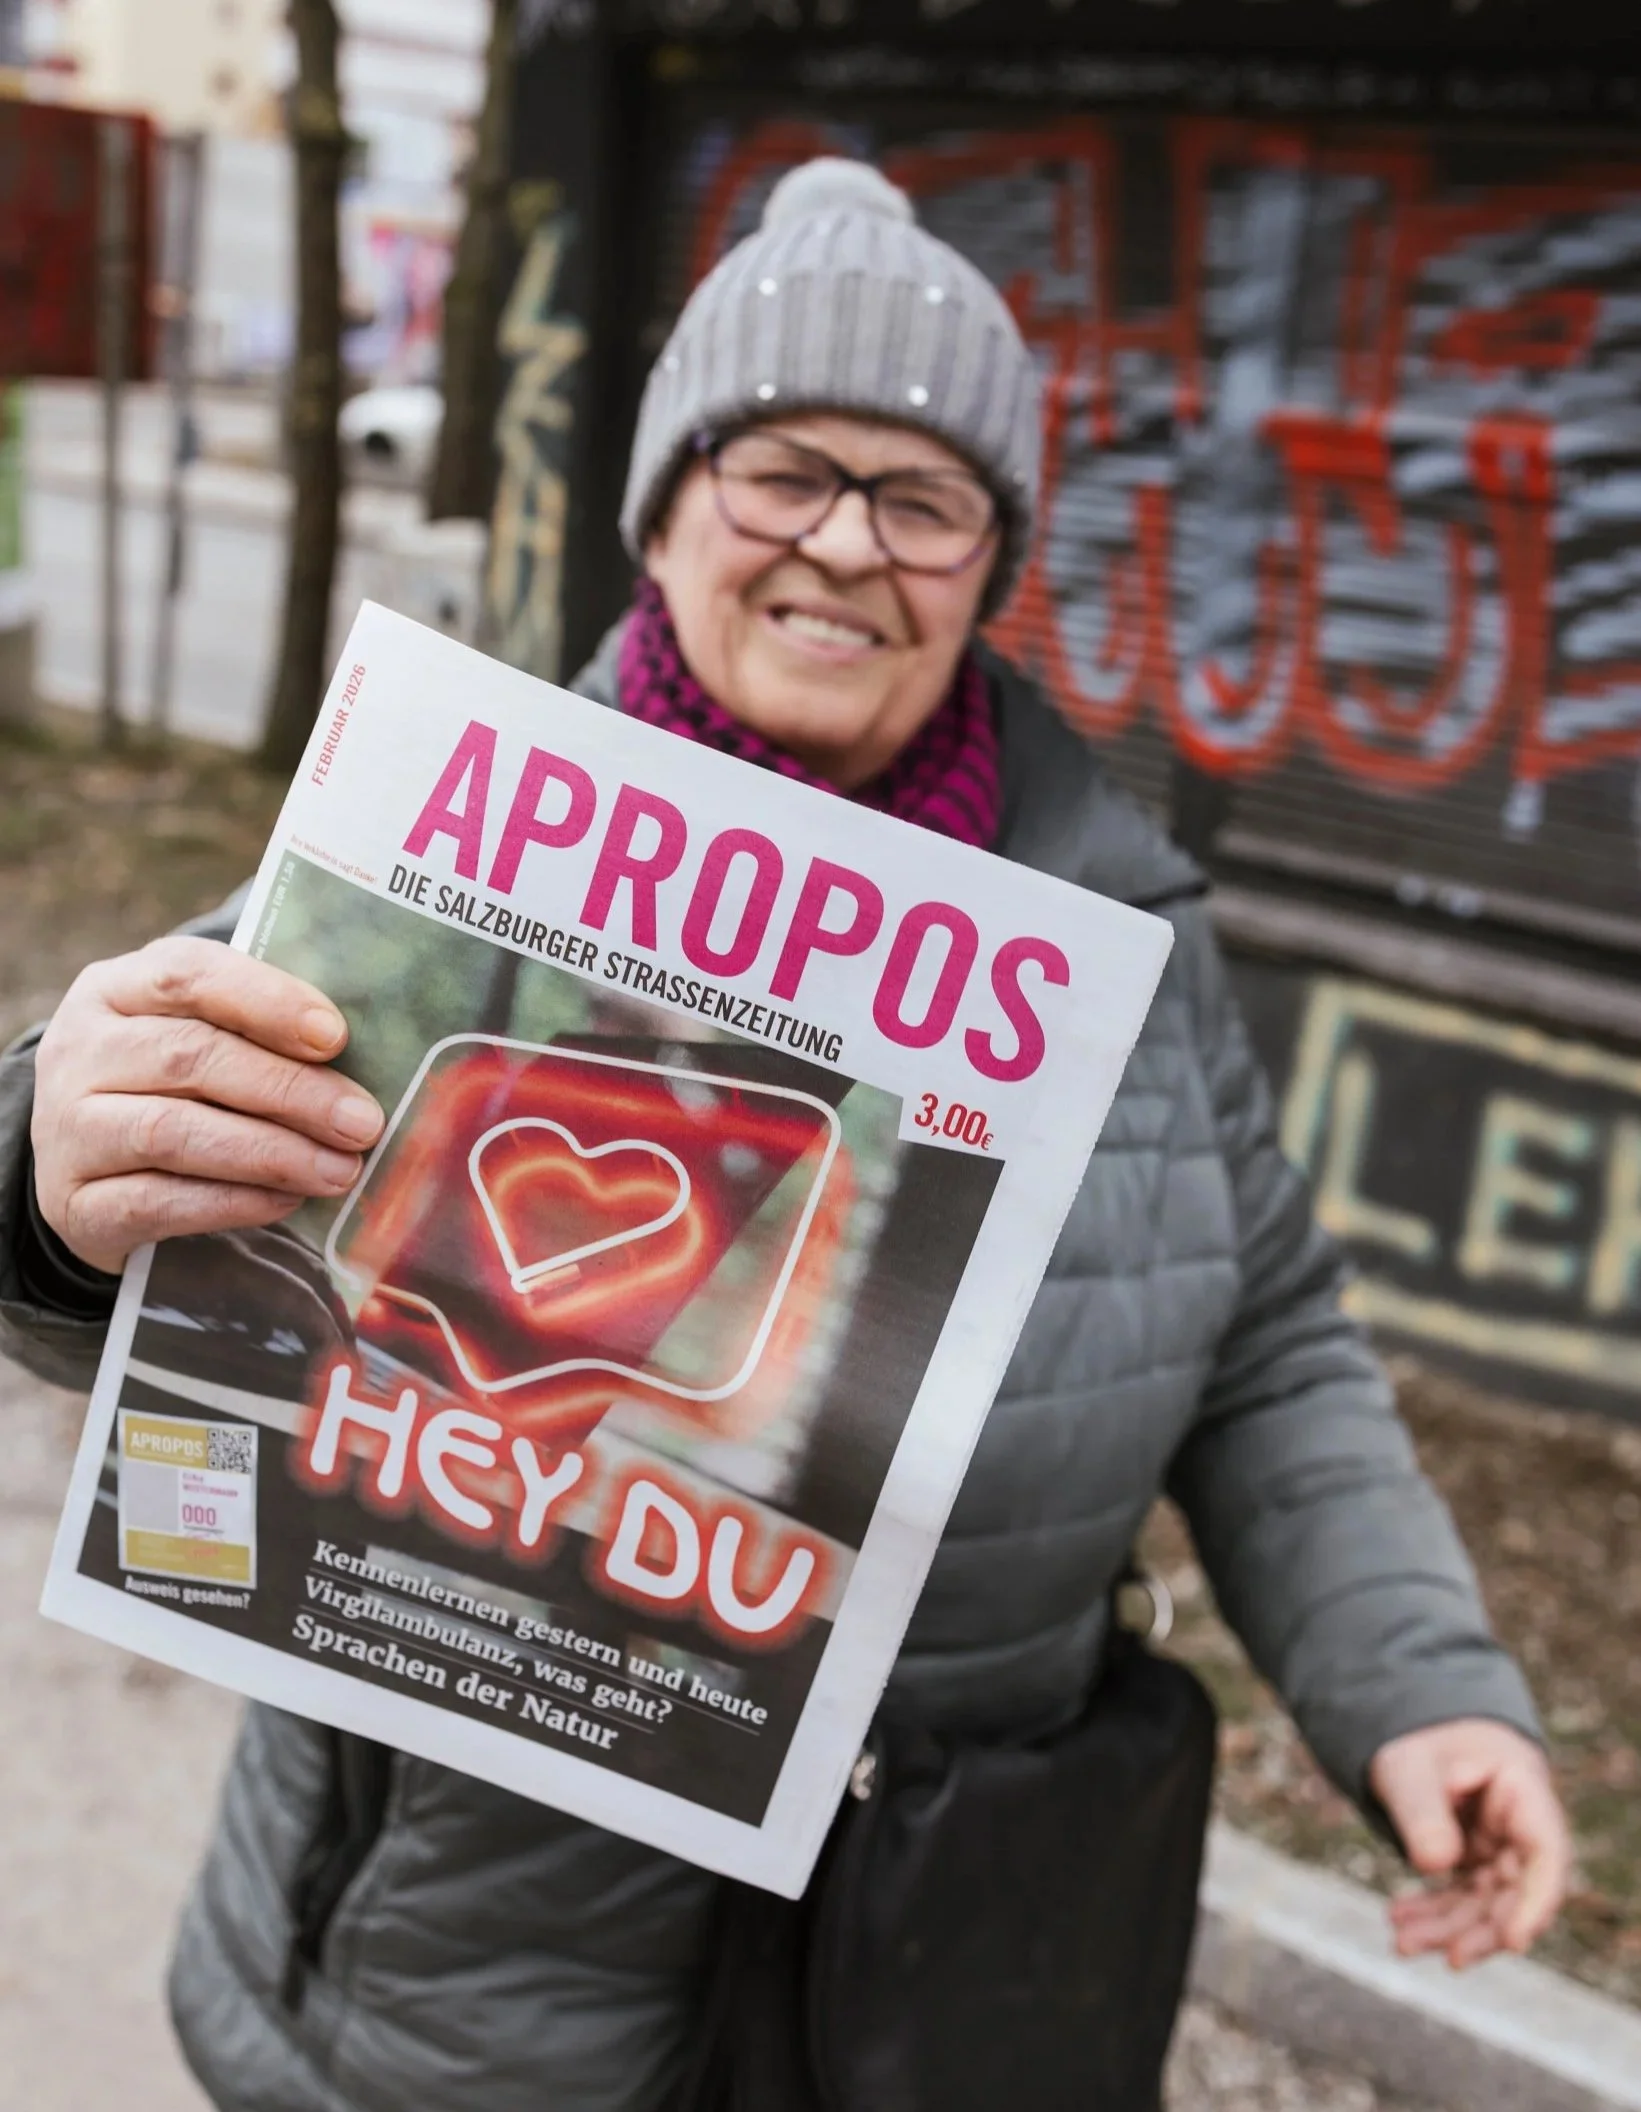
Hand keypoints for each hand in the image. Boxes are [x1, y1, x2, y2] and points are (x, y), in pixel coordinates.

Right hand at [32, 937, 383, 1273]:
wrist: (85, 1173)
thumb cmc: (167, 1087)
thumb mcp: (196, 1036)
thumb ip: (256, 1030)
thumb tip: (349, 1051)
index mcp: (113, 989)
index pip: (186, 975)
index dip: (266, 1000)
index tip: (335, 1036)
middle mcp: (78, 1051)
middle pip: (189, 1055)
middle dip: (288, 1089)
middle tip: (360, 1121)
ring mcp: (66, 1129)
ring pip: (172, 1132)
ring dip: (270, 1152)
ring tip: (339, 1169)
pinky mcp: (75, 1203)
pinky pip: (158, 1202)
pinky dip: (232, 1202)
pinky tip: (287, 1199)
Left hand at [1370, 1718, 1570, 1967]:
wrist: (1413, 1735)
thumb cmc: (1419, 1742)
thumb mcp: (1409, 1767)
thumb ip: (1422, 1812)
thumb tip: (1435, 1865)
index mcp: (1521, 1789)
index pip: (1546, 1852)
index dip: (1537, 1902)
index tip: (1514, 1940)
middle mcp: (1520, 1826)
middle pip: (1517, 1891)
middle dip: (1483, 1930)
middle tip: (1448, 1956)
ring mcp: (1501, 1848)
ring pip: (1489, 1904)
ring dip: (1450, 1930)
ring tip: (1402, 1942)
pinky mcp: (1479, 1864)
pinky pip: (1465, 1899)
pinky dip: (1435, 1915)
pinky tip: (1400, 1921)